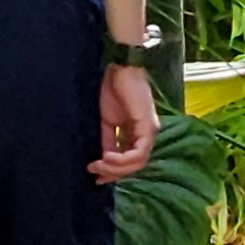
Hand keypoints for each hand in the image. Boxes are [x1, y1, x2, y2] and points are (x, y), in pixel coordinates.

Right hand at [93, 51, 161, 180]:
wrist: (118, 69)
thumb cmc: (112, 89)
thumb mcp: (106, 121)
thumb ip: (108, 140)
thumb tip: (101, 160)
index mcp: (137, 133)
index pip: (130, 162)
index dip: (113, 172)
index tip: (95, 175)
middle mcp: (147, 135)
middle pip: (135, 167)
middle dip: (113, 173)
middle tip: (95, 172)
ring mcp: (150, 132)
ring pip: (138, 164)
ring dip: (116, 168)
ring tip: (99, 164)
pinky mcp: (149, 127)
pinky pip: (139, 153)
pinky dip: (123, 160)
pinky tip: (108, 157)